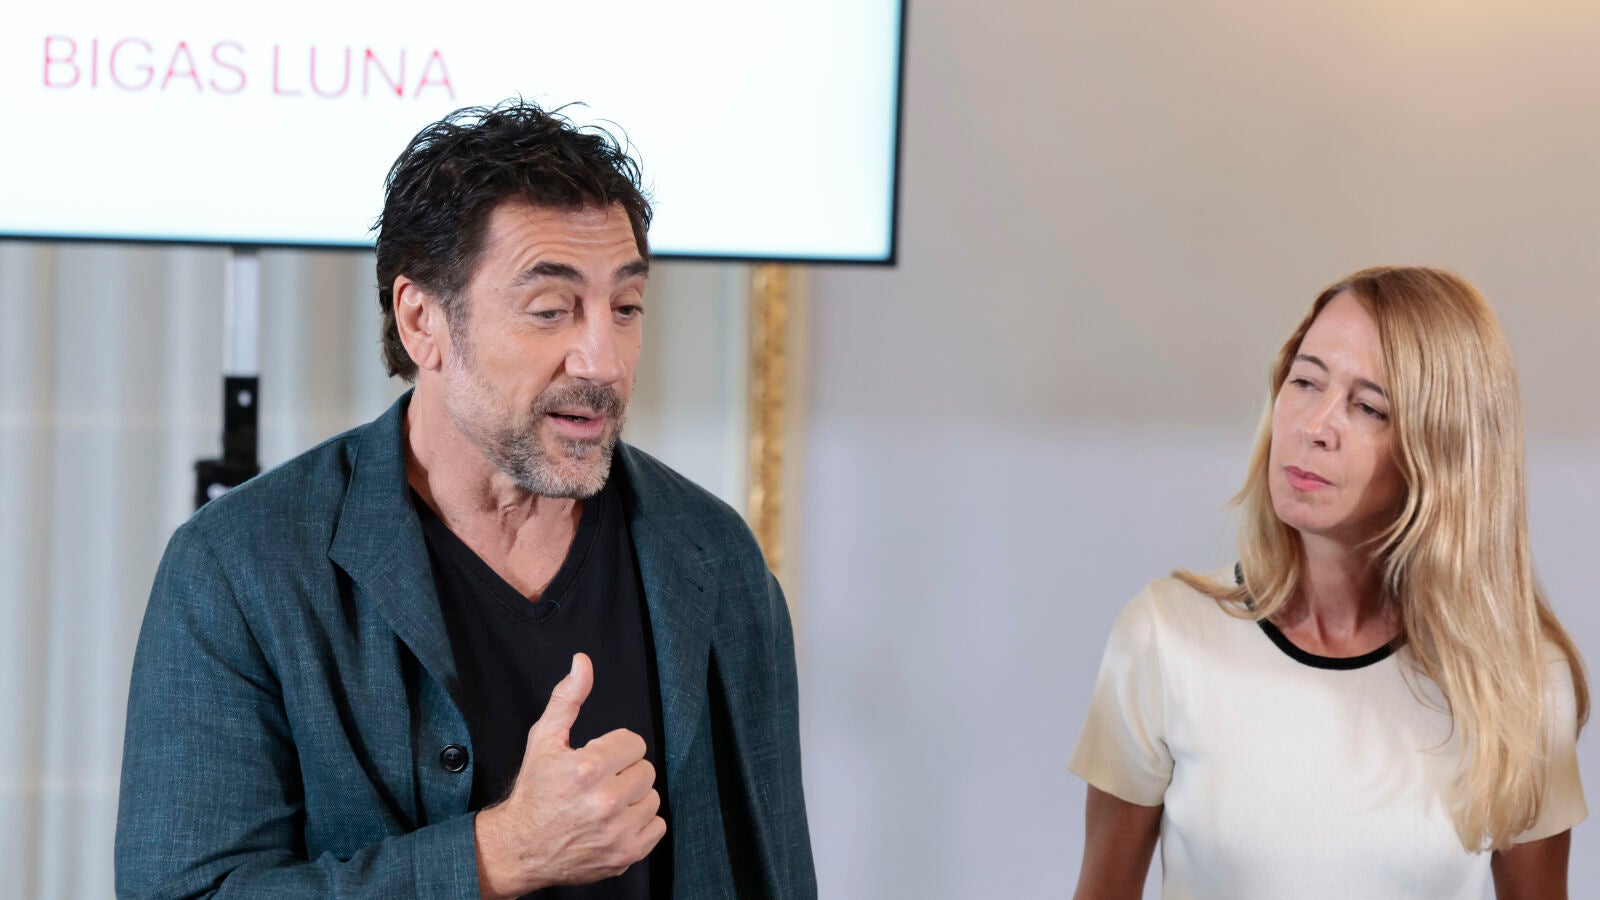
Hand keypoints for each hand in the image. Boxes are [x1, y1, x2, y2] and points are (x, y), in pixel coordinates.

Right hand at [474, 653, 665, 898]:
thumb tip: (583, 662)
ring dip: (634, 798)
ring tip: (605, 803)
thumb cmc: (534, 790)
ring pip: (653, 798)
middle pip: (646, 770)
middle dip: (624, 772)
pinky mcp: (626, 854)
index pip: (635, 743)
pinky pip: (658, 826)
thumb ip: (568, 698)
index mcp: (588, 768)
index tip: (597, 760)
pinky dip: (640, 824)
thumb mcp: (544, 739)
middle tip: (599, 783)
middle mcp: (605, 801)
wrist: (520, 848)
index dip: (615, 749)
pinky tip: (615, 823)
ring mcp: (618, 832)